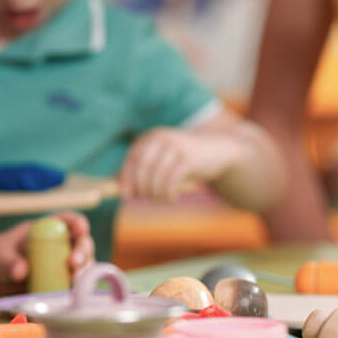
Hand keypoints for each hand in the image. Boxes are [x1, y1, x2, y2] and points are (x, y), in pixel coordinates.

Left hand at [0, 211, 92, 294]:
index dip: (77, 223)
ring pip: (84, 267)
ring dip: (83, 274)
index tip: (80, 230)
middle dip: (83, 252)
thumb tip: (22, 271)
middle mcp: (61, 246)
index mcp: (46, 229)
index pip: (68, 220)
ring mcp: (64, 267)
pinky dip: (77, 292)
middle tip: (73, 264)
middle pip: (83, 244)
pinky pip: (77, 287)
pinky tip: (70, 298)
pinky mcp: (64, 286)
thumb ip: (8, 262)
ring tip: (73, 283)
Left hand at [119, 127, 242, 200]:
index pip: (132, 158)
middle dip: (140, 186)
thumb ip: (144, 169)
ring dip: (155, 192)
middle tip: (143, 199)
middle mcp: (162, 138)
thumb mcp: (163, 160)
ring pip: (156, 175)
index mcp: (151, 137)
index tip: (126, 195)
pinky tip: (171, 198)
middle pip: (142, 166)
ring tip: (160, 199)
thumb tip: (119, 186)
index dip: (126, 178)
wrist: (219, 150)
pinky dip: (168, 193)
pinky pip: (171, 179)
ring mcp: (176, 146)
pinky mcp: (189, 158)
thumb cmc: (185, 159)